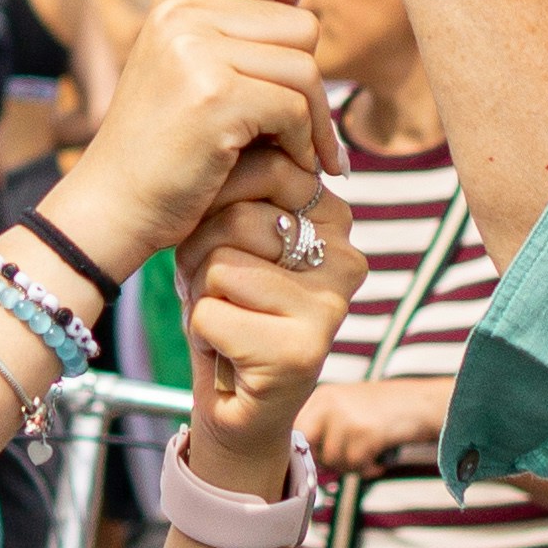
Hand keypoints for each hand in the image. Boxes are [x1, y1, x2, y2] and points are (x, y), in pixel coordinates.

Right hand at [83, 0, 341, 257]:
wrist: (114, 206)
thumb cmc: (165, 143)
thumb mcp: (188, 63)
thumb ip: (234, 24)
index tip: (289, 7)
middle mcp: (183, 9)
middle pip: (302, 22)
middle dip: (307, 79)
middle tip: (289, 119)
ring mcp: (195, 50)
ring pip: (306, 67)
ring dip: (311, 119)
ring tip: (289, 147)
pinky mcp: (214, 95)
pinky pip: (295, 107)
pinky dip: (301, 144)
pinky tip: (282, 164)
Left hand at [180, 149, 360, 463]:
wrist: (236, 404)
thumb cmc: (230, 309)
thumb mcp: (234, 238)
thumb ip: (243, 193)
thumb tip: (227, 144)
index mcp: (336, 220)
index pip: (268, 167)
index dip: (217, 201)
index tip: (222, 242)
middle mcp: (347, 258)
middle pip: (238, 217)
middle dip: (201, 253)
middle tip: (217, 290)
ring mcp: (330, 306)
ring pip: (220, 265)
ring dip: (200, 295)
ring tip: (225, 318)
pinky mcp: (302, 350)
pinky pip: (212, 313)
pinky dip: (201, 333)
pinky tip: (228, 351)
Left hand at [297, 373, 449, 481]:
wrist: (422, 403)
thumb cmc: (383, 411)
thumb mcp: (346, 408)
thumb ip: (321, 428)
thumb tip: (299, 463)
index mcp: (320, 396)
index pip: (294, 431)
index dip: (305, 451)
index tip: (320, 460)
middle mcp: (328, 402)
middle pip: (307, 446)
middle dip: (324, 459)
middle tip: (346, 459)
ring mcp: (346, 417)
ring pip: (331, 460)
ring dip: (351, 466)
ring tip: (369, 455)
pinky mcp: (365, 432)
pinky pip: (354, 465)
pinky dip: (367, 469)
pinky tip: (379, 459)